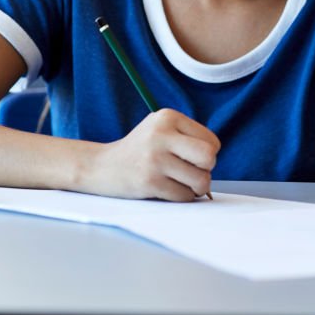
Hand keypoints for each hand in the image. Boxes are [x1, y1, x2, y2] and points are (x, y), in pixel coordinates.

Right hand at [89, 109, 219, 200]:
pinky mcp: (149, 181)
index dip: (207, 155)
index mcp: (167, 117)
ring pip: (200, 181)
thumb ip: (188, 138)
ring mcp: (154, 158)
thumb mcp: (161, 130)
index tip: (189, 158)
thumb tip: (213, 160)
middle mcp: (161, 134)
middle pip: (209, 158)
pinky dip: (181, 197)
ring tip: (180, 183)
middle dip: (207, 171)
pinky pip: (184, 196)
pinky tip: (166, 189)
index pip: (212, 142)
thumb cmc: (140, 151)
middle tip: (192, 172)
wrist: (100, 166)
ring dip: (195, 188)